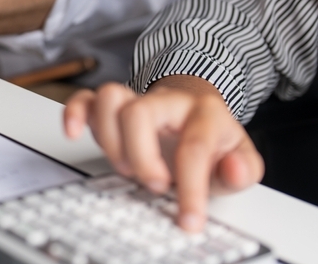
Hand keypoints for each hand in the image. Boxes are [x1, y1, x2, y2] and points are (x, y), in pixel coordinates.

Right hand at [62, 76, 263, 231]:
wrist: (195, 115)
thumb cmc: (212, 142)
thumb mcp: (239, 159)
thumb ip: (243, 170)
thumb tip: (233, 170)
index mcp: (204, 112)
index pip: (193, 146)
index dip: (190, 187)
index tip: (188, 219)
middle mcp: (166, 100)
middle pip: (139, 113)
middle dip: (141, 157)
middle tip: (153, 185)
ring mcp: (137, 99)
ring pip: (110, 98)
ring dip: (109, 139)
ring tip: (124, 167)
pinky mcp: (112, 106)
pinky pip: (85, 98)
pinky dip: (75, 113)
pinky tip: (74, 134)